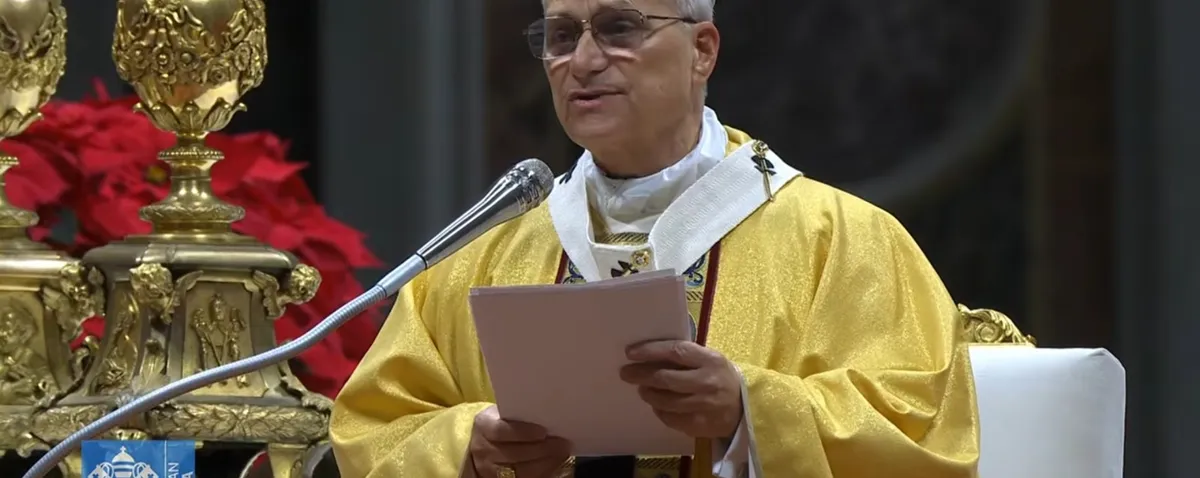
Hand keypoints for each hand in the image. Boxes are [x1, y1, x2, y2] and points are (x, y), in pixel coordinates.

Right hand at [470, 406, 570, 477]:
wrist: (478, 444)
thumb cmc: (496, 423)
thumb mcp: (499, 414)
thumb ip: (517, 414)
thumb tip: (547, 414)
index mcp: (484, 427)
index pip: (502, 431)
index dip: (523, 432)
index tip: (543, 432)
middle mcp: (484, 450)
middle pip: (515, 453)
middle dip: (543, 450)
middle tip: (563, 444)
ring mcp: (491, 469)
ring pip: (522, 470)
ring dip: (546, 462)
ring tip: (562, 453)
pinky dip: (543, 471)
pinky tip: (554, 463)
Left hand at [620, 340, 742, 438]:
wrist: (745, 408)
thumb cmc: (721, 378)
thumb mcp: (710, 360)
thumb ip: (686, 357)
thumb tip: (648, 353)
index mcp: (711, 360)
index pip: (676, 352)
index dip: (650, 351)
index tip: (631, 353)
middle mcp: (707, 382)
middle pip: (666, 378)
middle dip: (641, 374)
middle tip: (626, 373)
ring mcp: (703, 406)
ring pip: (665, 401)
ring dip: (648, 394)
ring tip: (642, 389)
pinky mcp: (699, 425)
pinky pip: (670, 418)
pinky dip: (660, 410)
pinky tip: (657, 404)